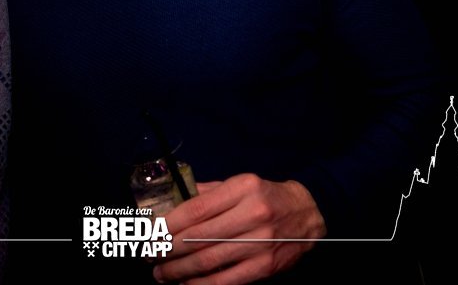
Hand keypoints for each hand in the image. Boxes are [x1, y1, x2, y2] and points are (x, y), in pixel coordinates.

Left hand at [153, 174, 325, 284]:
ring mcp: (260, 243)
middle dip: (167, 249)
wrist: (307, 213)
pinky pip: (226, 280)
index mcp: (243, 188)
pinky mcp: (265, 266)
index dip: (168, 224)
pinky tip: (185, 284)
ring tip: (160, 273)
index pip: (195, 210)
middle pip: (198, 237)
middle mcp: (252, 215)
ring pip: (208, 261)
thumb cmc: (266, 197)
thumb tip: (170, 206)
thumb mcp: (239, 183)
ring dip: (178, 270)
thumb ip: (206, 193)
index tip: (150, 232)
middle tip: (149, 254)